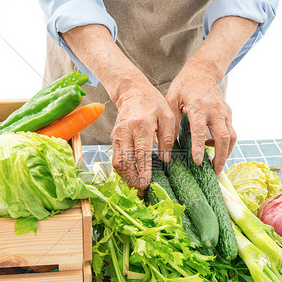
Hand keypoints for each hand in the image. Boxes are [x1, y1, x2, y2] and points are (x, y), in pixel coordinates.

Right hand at [110, 76, 176, 191]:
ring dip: (125, 177)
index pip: (141, 152)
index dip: (143, 170)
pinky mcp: (113, 138)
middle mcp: (126, 132)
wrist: (132, 91)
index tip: (146, 183)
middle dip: (132, 179)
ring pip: (117, 162)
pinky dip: (122, 170)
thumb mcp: (167, 116)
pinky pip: (115, 158)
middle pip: (125, 161)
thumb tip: (165, 160)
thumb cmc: (152, 103)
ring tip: (136, 186)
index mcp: (141, 125)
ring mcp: (117, 135)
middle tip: (141, 191)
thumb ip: (167, 138)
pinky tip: (131, 176)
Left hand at [166, 59, 235, 173]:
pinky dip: (225, 144)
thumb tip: (169, 145)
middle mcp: (215, 110)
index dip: (199, 148)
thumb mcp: (172, 99)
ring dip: (226, 153)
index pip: (200, 131)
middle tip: (215, 171)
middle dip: (221, 157)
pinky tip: (212, 147)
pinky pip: (230, 132)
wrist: (203, 71)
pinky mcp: (228, 114)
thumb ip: (172, 121)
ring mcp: (224, 112)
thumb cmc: (184, 85)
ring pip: (231, 137)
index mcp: (199, 106)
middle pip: (224, 137)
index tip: (198, 162)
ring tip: (217, 166)